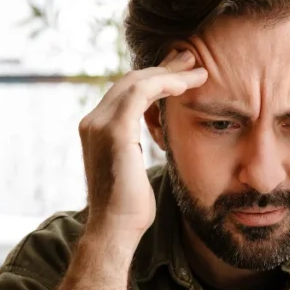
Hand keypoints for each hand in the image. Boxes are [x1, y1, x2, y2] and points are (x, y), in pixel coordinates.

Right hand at [79, 50, 206, 250]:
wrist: (115, 230)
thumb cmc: (129, 211)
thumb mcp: (134, 171)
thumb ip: (138, 150)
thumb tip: (158, 143)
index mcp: (96, 130)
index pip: (125, 94)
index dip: (154, 80)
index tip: (180, 75)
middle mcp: (92, 122)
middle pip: (130, 81)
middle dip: (163, 69)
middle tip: (191, 59)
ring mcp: (99, 124)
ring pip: (136, 81)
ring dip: (169, 73)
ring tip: (196, 67)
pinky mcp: (113, 129)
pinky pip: (141, 92)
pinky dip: (165, 83)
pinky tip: (186, 84)